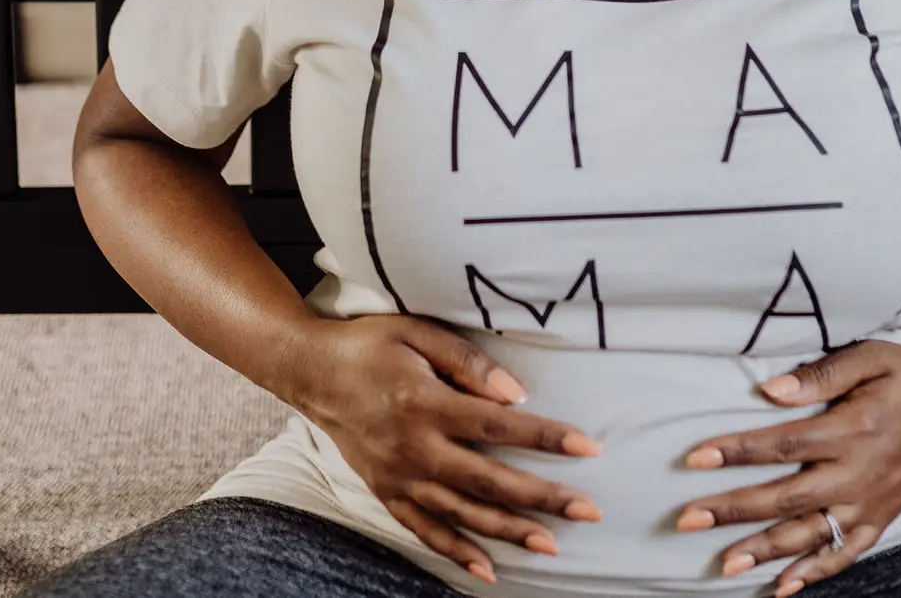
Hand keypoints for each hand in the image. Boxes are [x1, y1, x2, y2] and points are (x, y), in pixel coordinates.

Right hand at [276, 314, 604, 582]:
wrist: (311, 372)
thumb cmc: (370, 344)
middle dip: (543, 498)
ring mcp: (399, 477)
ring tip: (552, 544)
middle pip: (489, 480)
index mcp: (426, 403)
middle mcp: (414, 448)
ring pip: (462, 514)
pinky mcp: (386, 492)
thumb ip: (467, 362)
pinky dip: (456, 552)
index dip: (546, 438)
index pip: (499, 426)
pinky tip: (489, 568)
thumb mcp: (417, 333)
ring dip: (509, 532)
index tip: (588, 448)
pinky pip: (425, 531)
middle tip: (589, 510)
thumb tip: (516, 393)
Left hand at [675, 339, 900, 596]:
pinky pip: (845, 555)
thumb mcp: (870, 356)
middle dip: (734, 510)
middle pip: (787, 497)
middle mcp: (859, 473)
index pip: (784, 445)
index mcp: (853, 429)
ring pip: (811, 534)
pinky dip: (815, 573)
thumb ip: (821, 374)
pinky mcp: (881, 519)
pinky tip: (782, 587)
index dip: (737, 450)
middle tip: (689, 519)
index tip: (695, 457)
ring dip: (766, 551)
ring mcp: (871, 503)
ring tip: (724, 564)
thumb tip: (770, 391)